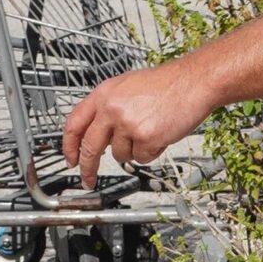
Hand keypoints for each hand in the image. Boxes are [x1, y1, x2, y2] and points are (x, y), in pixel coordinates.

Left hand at [62, 57, 212, 187]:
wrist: (193, 82)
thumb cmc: (166, 84)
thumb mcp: (127, 87)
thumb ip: (108, 108)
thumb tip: (97, 134)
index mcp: (103, 94)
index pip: (74, 123)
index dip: (69, 145)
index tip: (70, 159)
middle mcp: (111, 108)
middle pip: (90, 147)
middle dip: (88, 168)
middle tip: (87, 179)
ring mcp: (127, 124)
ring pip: (120, 155)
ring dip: (134, 150)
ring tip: (150, 130)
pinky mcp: (145, 137)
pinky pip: (141, 157)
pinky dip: (151, 151)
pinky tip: (161, 133)